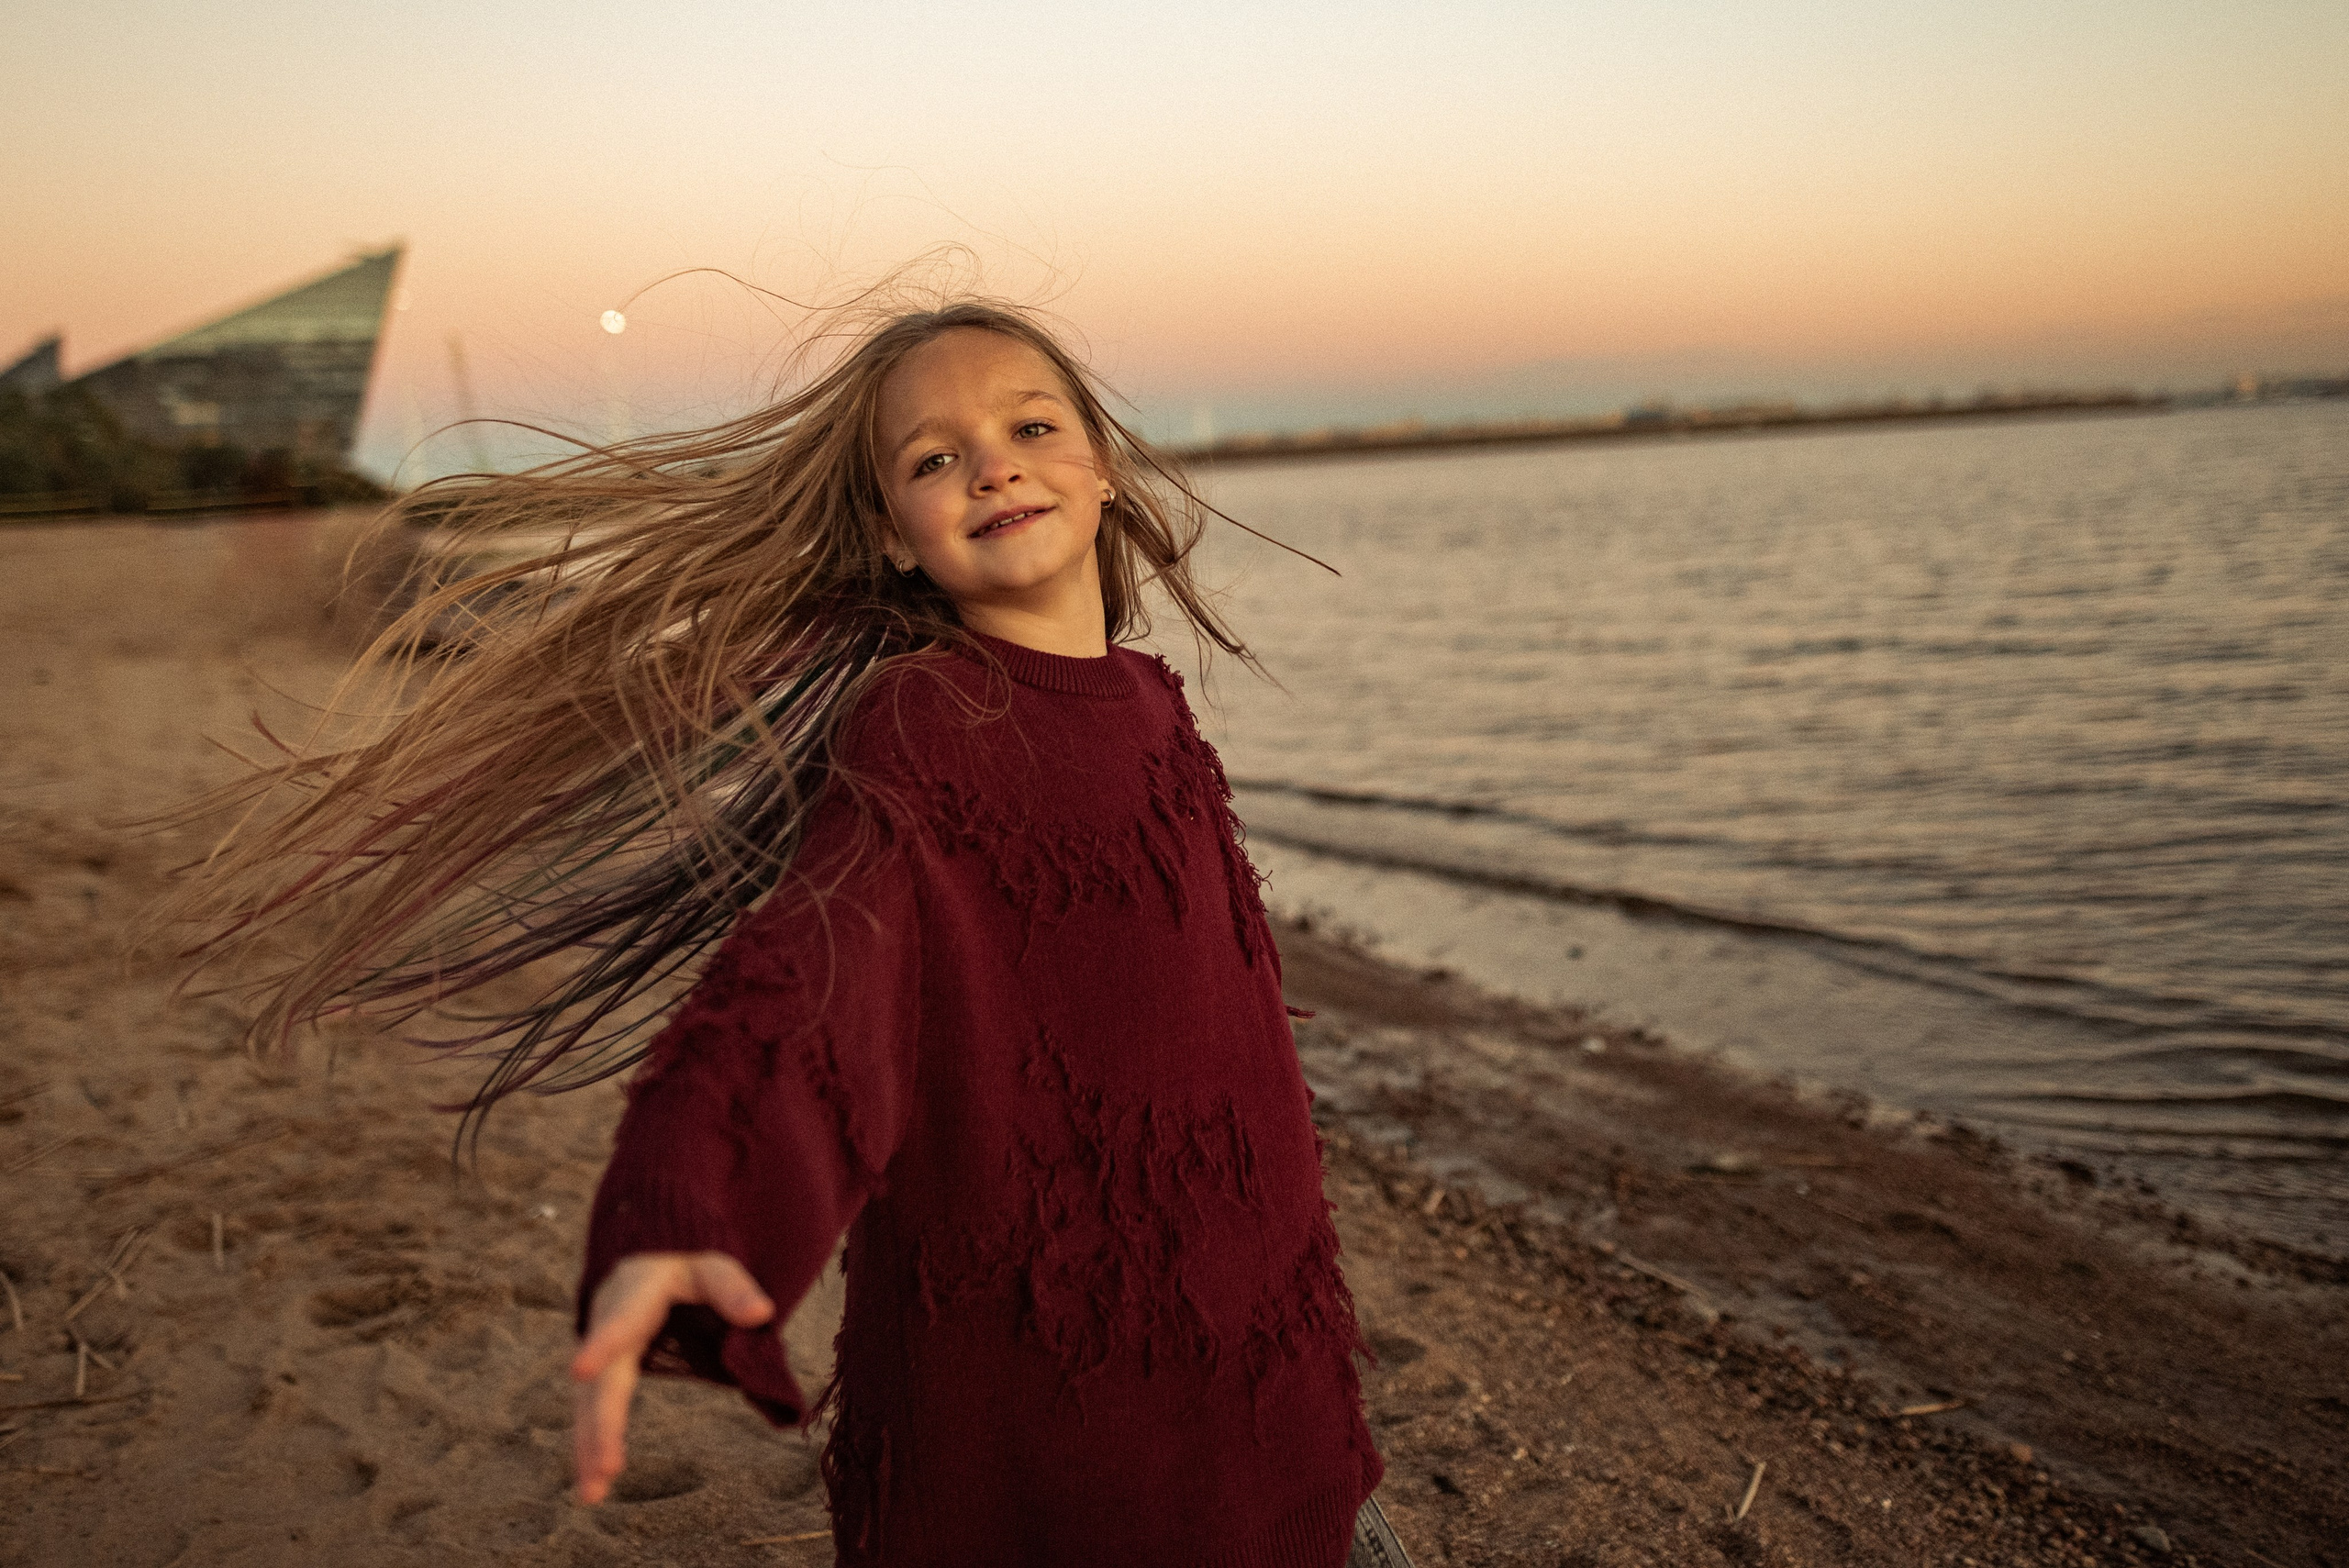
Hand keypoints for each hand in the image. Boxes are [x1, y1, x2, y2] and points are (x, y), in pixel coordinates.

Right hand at [569, 1251, 775, 1504]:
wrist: (648, 1257)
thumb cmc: (686, 1263)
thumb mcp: (713, 1265)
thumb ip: (733, 1288)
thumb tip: (761, 1313)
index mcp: (634, 1292)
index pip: (620, 1319)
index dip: (601, 1343)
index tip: (580, 1370)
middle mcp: (606, 1324)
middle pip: (603, 1380)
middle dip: (603, 1425)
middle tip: (608, 1469)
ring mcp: (600, 1352)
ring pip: (590, 1404)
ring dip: (589, 1448)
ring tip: (592, 1495)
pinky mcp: (602, 1374)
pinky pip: (593, 1412)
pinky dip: (590, 1445)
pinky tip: (592, 1484)